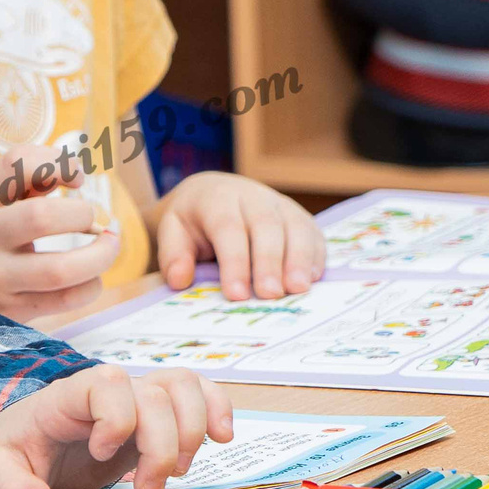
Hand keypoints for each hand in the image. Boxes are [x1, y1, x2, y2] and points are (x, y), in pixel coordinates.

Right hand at [0, 144, 119, 323]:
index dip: (59, 162)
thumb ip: (16, 184)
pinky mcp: (11, 312)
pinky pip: (65, 301)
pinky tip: (89, 277)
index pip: (17, 163)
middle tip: (94, 217)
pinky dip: (90, 286)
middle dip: (83, 213)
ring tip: (108, 244)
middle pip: (43, 218)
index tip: (75, 177)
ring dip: (100, 254)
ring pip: (62, 269)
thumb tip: (69, 174)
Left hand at [0, 365, 232, 488]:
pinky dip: (217, 409)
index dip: (115, 419)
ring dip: (192, 432)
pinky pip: (198, 392)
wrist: (27, 447)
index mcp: (67, 398)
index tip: (101, 453)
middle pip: (154, 394)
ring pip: (183, 387)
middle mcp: (108, 391)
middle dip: (161, 447)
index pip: (105, 384)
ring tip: (178, 473)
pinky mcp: (158, 416)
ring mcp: (137, 400)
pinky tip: (221, 438)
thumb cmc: (15, 454)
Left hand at [153, 171, 324, 299]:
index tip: (236, 294)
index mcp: (218, 199)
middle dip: (269, 262)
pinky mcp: (299, 217)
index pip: (228, 228)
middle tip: (270, 295)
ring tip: (298, 289)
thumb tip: (180, 280)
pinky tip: (312, 280)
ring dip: (299, 260)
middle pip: (266, 227)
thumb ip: (174, 255)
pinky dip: (315, 256)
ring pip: (295, 227)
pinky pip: (312, 234)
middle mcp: (253, 197)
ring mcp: (280, 205)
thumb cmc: (194, 221)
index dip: (234, 262)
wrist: (214, 193)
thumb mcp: (173, 231)